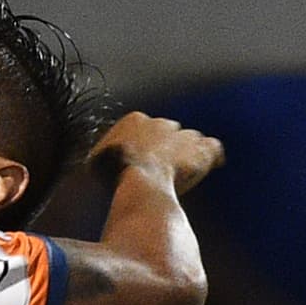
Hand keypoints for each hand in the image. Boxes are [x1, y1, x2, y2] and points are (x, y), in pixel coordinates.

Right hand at [88, 111, 224, 197]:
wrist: (135, 182)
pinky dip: (212, 156)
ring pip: (189, 141)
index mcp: (132, 122)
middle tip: (161, 169)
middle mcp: (159, 123)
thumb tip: (90, 171)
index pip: (141, 129)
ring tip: (185, 170)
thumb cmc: (110, 179)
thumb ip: (100, 163)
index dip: (142, 148)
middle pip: (167, 132)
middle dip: (165, 149)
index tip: (139, 162)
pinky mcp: (199, 152)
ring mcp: (182, 136)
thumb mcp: (94, 166)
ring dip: (187, 155)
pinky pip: (212, 149)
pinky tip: (215, 163)